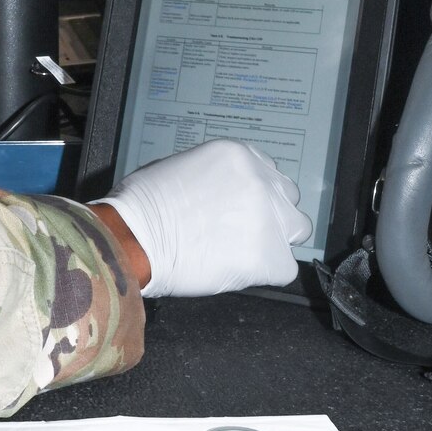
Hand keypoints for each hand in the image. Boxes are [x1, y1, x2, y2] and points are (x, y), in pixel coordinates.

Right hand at [94, 140, 312, 298]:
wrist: (134, 238)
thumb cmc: (143, 205)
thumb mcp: (179, 167)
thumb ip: (215, 176)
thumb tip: (222, 192)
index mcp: (238, 156)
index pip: (268, 172)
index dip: (254, 194)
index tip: (241, 207)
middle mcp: (260, 181)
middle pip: (287, 198)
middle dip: (269, 214)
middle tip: (241, 231)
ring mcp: (268, 218)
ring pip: (298, 229)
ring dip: (276, 241)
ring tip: (245, 252)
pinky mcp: (268, 255)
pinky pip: (286, 269)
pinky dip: (265, 274)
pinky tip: (237, 271)